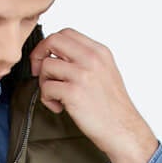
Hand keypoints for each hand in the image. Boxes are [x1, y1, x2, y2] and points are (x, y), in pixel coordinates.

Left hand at [29, 28, 157, 162]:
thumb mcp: (105, 72)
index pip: (66, 33)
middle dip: (39, 55)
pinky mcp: (73, 93)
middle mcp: (91, 59)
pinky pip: (47, 88)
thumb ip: (85, 60)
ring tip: (55, 96)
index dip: (50, 44)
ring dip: (44, 82)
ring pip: (47, 66)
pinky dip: (47, 99)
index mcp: (99, 51)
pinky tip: (58, 107)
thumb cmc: (112, 107)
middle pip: (53, 40)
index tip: (46, 58)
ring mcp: (82, 75)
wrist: (122, 130)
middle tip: (39, 72)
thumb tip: (58, 56)